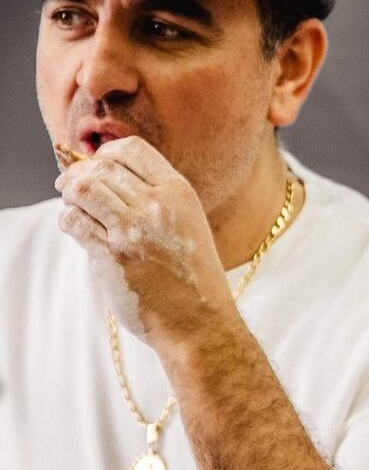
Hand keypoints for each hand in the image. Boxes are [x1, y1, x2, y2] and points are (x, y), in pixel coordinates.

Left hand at [55, 137, 232, 343]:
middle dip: (81, 175)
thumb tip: (106, 174)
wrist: (200, 321)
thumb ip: (157, 197)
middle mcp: (157, 206)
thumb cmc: (192, 276)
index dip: (106, 154)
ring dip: (71, 195)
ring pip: (82, 189)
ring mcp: (134, 230)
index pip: (131, 149)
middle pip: (101, 168)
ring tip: (75, 206)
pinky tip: (77, 228)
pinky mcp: (113, 255)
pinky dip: (68, 220)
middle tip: (74, 188)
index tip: (99, 168)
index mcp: (179, 193)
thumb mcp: (188, 223)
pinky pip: (74, 221)